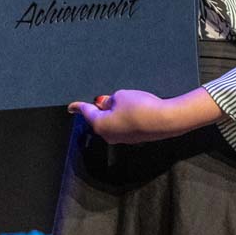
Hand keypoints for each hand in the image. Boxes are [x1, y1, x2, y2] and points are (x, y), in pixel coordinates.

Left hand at [68, 87, 226, 144]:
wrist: (165, 120)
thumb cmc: (139, 107)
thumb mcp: (121, 96)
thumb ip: (110, 100)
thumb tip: (105, 104)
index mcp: (100, 125)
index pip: (86, 113)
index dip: (78, 107)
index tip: (71, 106)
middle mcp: (108, 135)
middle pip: (99, 119)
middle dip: (100, 108)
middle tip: (102, 97)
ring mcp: (122, 138)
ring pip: (112, 122)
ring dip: (113, 111)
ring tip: (122, 99)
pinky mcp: (135, 137)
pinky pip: (123, 124)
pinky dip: (124, 116)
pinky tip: (133, 107)